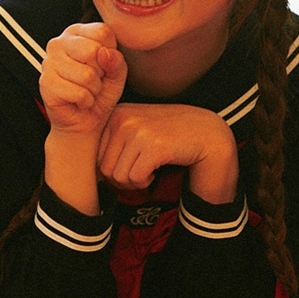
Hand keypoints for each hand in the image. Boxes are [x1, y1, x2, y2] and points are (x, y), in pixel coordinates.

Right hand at [39, 22, 126, 137]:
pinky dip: (85, 101)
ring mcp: (49, 62)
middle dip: (100, 72)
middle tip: (93, 81)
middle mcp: (59, 43)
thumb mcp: (116, 74)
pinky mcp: (46, 83)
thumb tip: (104, 53)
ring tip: (86, 91)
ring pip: (87, 75)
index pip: (102, 32)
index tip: (103, 66)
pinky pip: (78, 92)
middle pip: (93, 50)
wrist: (83, 122)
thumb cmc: (99, 94)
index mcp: (77, 33)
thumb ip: (117, 61)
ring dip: (93, 90)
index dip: (110, 54)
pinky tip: (78, 100)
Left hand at [98, 103, 238, 201]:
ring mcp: (139, 131)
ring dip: (133, 183)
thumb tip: (92, 173)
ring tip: (147, 172)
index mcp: (116, 114)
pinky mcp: (154, 146)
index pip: (95, 155)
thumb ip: (113, 144)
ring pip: (118, 176)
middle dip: (120, 180)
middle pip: (104, 169)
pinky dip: (145, 182)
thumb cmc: (168, 136)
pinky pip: (135, 179)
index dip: (110, 170)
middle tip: (139, 175)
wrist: (206, 133)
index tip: (129, 166)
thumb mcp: (136, 130)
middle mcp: (124, 119)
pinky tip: (155, 173)